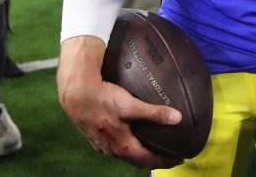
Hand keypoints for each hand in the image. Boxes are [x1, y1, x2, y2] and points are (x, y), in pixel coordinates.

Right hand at [58, 36, 183, 168]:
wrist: (76, 94)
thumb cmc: (103, 99)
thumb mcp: (131, 105)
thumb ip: (155, 112)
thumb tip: (177, 118)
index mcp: (123, 146)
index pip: (149, 160)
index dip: (165, 161)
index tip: (179, 159)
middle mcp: (112, 150)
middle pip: (137, 161)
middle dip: (155, 160)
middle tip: (170, 156)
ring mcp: (102, 145)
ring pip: (125, 156)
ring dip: (140, 155)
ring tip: (152, 149)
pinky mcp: (95, 137)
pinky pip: (114, 148)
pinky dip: (127, 148)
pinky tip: (129, 139)